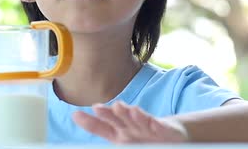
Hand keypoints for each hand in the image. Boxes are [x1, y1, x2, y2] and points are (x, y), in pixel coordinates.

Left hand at [72, 101, 187, 143]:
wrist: (172, 133)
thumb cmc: (142, 136)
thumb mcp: (122, 139)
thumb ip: (103, 130)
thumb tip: (78, 120)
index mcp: (119, 133)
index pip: (101, 127)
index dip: (89, 122)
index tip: (75, 115)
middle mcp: (131, 127)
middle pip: (117, 119)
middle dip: (108, 113)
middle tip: (97, 107)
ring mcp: (147, 127)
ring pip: (137, 120)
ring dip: (129, 114)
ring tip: (120, 108)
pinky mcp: (164, 129)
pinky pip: (159, 127)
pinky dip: (154, 124)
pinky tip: (150, 121)